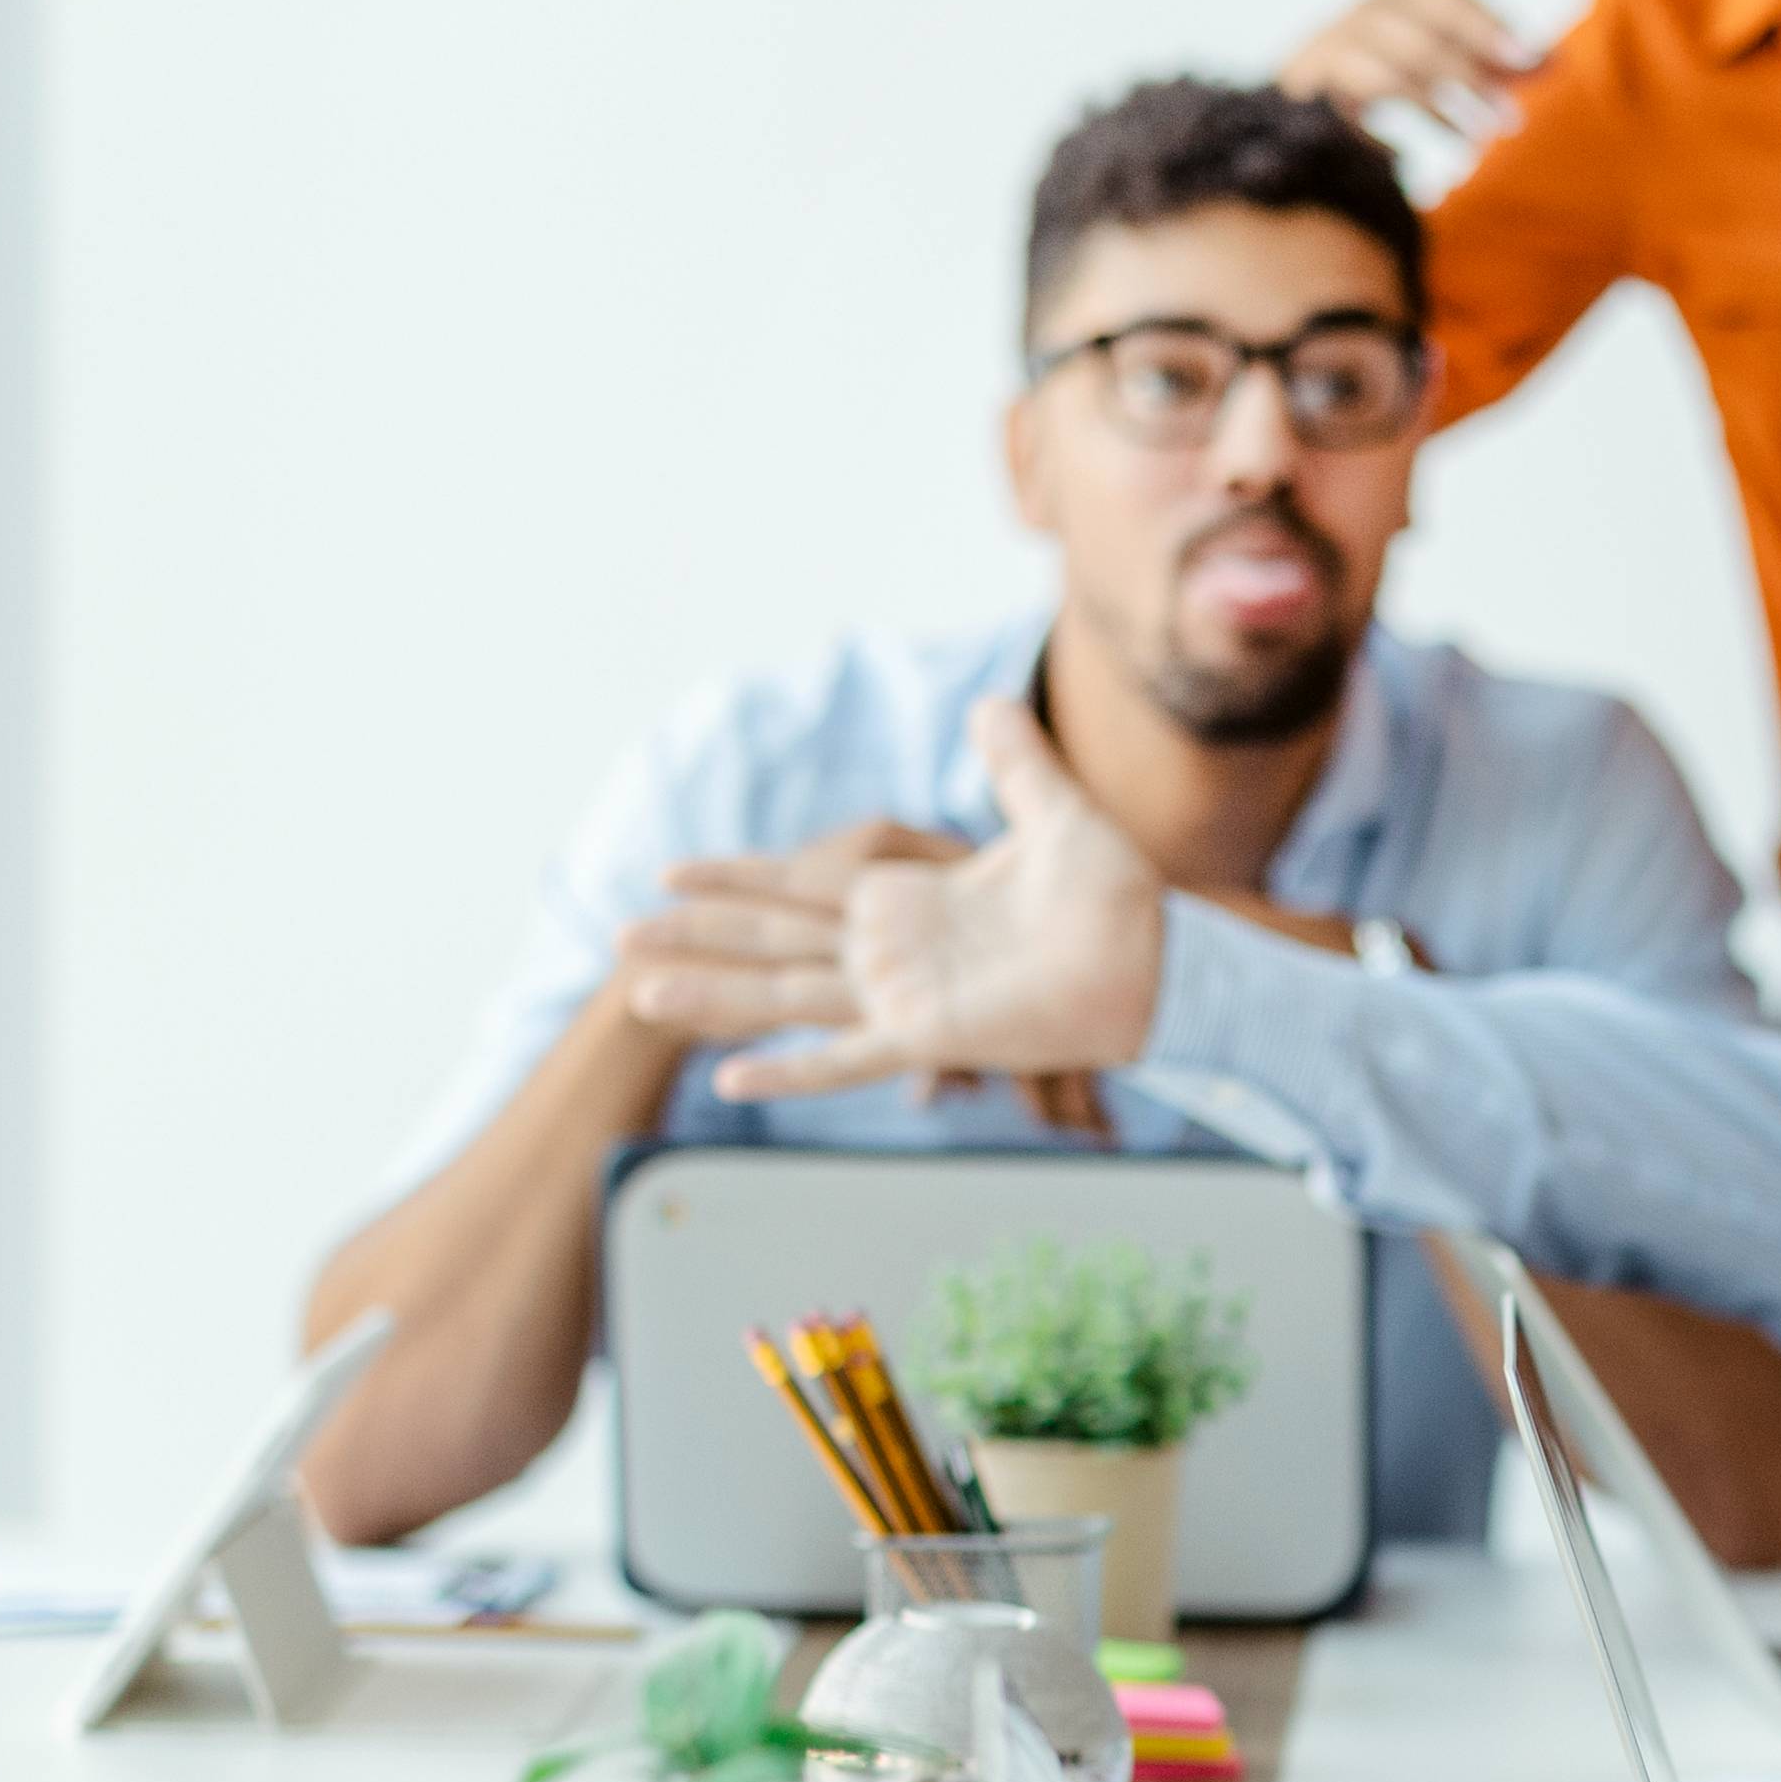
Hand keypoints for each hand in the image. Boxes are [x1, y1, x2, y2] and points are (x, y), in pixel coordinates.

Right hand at [631, 696, 1167, 1096]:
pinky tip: (732, 1076)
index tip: (669, 870)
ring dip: (713, 993)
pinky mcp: (925, 1034)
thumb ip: (1014, 765)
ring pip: (783, 992)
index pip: (797, 884)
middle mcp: (888, 949)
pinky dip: (790, 1070)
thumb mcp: (1056, 815)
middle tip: (619, 937)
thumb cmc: (1117, 900)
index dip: (734, 876)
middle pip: (767, 937)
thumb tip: (989, 705)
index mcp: (906, 898)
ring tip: (638, 997)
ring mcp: (899, 995)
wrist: (1161, 960)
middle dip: (695, 935)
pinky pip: (845, 1057)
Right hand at [1277, 0, 1540, 140]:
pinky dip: (1411, 118)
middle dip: (1474, 60)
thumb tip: (1555, 62)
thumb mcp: (1439, 76)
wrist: (1284, 130)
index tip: (1532, 58)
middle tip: (1515, 110)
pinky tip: (1451, 145)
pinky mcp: (1308, 81)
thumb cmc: (1373, 94)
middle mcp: (1359, 11)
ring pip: (1397, 53)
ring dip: (1450, 95)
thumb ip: (1489, 67)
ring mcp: (1328, 42)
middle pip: (1422, 18)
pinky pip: (1367, 89)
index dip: (1491, 23)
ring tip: (1487, 136)